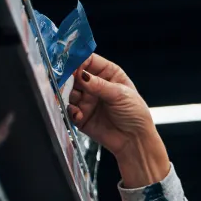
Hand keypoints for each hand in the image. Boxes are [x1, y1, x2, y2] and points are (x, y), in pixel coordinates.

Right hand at [67, 54, 169, 187]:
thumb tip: (81, 74)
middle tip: (65, 82)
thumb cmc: (135, 114)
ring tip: (78, 102)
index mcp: (108, 73)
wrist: (135, 140)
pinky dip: (72, 111)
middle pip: (74, 75)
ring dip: (70, 95)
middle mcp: (95, 85)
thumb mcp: (120, 94)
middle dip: (69, 78)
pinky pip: (70, 109)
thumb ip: (99, 85)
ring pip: (69, 91)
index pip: (88, 60)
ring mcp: (88, 100)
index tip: (70, 64)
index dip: (78, 60)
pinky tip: (79, 114)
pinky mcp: (81, 115)